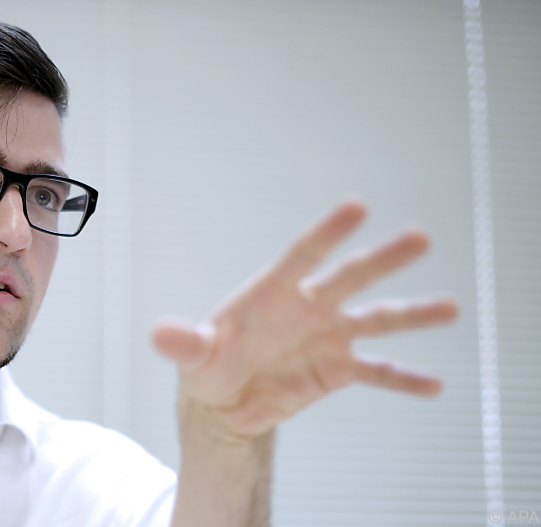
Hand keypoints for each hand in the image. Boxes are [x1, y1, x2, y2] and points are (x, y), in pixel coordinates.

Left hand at [151, 200, 457, 441]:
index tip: (358, 206)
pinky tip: (435, 385)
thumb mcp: (193, 356)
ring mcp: (328, 336)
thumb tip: (158, 334)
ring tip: (450, 307)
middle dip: (383, 259)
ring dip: (412, 314)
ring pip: (377, 320)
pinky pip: (378, 373)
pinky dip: (404, 379)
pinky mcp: (339, 370)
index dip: (328, 232)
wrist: (225, 401)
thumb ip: (183, 344)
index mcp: (272, 292)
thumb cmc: (208, 365)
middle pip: (350, 277)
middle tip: (420, 237)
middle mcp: (308, 307)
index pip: (303, 255)